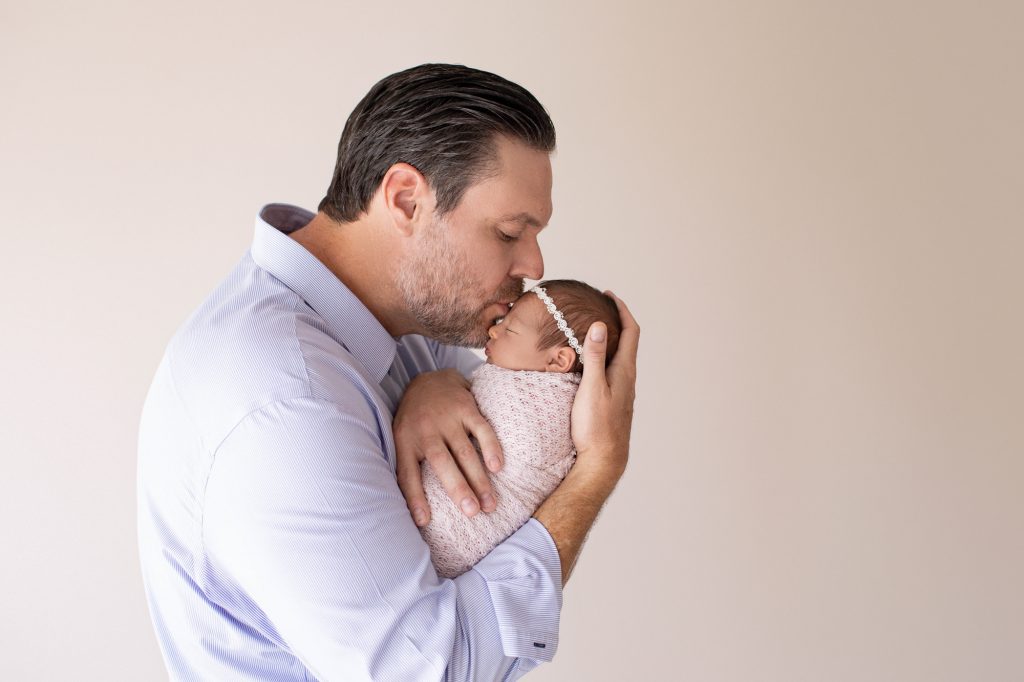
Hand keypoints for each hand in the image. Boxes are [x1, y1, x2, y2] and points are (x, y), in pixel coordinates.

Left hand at [394, 369, 503, 526]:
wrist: (427, 379)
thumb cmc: (414, 420)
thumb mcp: (401, 440)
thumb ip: (406, 467)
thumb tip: (413, 510)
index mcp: (405, 441)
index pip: (407, 473)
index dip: (414, 498)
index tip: (423, 521)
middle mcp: (426, 430)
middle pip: (442, 463)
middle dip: (458, 489)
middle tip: (472, 513)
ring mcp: (447, 418)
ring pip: (465, 451)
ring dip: (479, 479)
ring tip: (489, 504)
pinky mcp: (466, 407)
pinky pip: (482, 429)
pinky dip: (491, 448)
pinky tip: (498, 467)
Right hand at [570, 292, 638, 482]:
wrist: (603, 461)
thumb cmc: (596, 427)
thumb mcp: (592, 388)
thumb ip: (595, 357)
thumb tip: (601, 326)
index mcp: (625, 371)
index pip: (631, 331)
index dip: (622, 310)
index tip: (610, 295)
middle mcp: (627, 379)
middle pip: (628, 341)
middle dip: (617, 321)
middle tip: (601, 307)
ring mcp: (622, 391)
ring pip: (621, 357)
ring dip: (612, 340)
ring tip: (595, 330)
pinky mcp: (614, 402)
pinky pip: (613, 370)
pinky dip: (606, 356)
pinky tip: (592, 363)